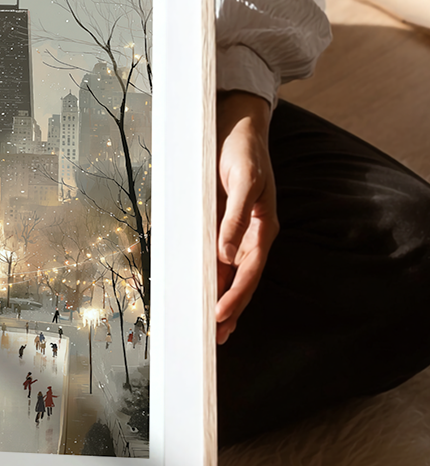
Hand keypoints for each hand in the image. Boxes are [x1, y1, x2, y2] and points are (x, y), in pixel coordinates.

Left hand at [215, 91, 278, 344]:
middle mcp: (251, 235)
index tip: (220, 316)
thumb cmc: (243, 150)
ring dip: (220, 301)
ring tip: (211, 331)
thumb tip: (226, 253)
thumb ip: (236, 216)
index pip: (249, 272)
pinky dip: (210, 280)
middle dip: (229, 310)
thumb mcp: (243, 178)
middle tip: (214, 340)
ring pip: (228, 275)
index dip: (236, 296)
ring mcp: (236, 232)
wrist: (236, 125)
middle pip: (240, 281)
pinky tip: (202, 294)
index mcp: (262, 228)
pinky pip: (215, 259)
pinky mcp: (220, 225)